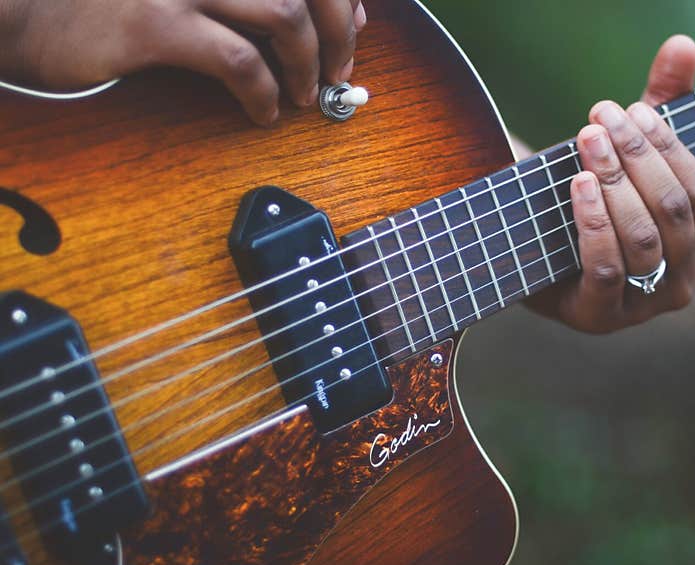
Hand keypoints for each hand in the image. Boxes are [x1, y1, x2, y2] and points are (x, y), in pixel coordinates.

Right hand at [0, 0, 366, 125]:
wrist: (20, 7)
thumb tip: (312, 12)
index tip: (352, 28)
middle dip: (338, 32)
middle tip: (339, 70)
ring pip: (283, 14)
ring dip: (307, 63)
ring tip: (304, 94)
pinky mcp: (154, 23)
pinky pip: (238, 60)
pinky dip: (264, 93)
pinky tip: (263, 114)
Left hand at [528, 35, 694, 332]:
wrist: (536, 256)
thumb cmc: (596, 204)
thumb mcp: (631, 156)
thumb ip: (661, 104)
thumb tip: (682, 44)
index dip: (670, 148)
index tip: (631, 111)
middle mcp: (686, 282)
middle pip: (673, 211)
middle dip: (637, 159)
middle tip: (599, 120)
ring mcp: (646, 305)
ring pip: (643, 239)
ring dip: (614, 184)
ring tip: (586, 142)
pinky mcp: (602, 317)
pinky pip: (607, 267)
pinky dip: (593, 221)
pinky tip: (578, 183)